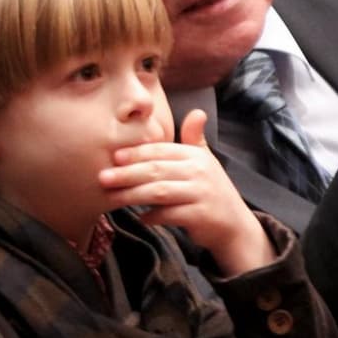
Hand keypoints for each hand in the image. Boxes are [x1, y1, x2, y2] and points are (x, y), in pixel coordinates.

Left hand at [100, 110, 274, 275]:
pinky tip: (140, 218)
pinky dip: (153, 216)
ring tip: (112, 198)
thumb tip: (196, 112)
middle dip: (127, 174)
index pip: (161, 150)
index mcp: (196, 156)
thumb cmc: (212, 190)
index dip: (137, 153)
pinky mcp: (200, 216)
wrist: (234, 224)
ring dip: (132, 195)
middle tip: (103, 178)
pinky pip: (170, 215)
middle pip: (156, 170)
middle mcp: (199, 172)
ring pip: (159, 192)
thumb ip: (195, 139)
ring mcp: (200, 194)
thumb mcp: (206, 161)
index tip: (114, 157)